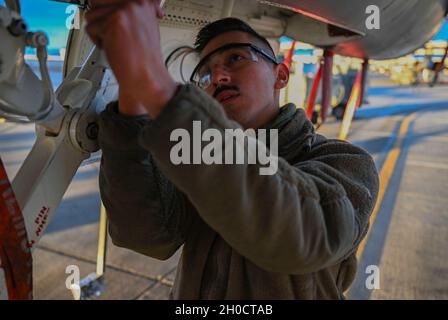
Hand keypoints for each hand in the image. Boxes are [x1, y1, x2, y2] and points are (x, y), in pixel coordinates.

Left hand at [85, 0, 176, 117]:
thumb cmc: (143, 58)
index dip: (108, 10)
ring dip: (99, 32)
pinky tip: (114, 48)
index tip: (113, 22)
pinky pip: (91, 27)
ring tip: (116, 42)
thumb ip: (131, 12)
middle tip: (112, 33)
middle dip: (99, 19)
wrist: (146, 75)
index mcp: (144, 2)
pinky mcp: (115, 21)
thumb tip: (114, 7)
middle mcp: (136, 2)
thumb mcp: (144, 26)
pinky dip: (98, 42)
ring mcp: (126, 10)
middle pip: (98, 1)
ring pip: (92, 14)